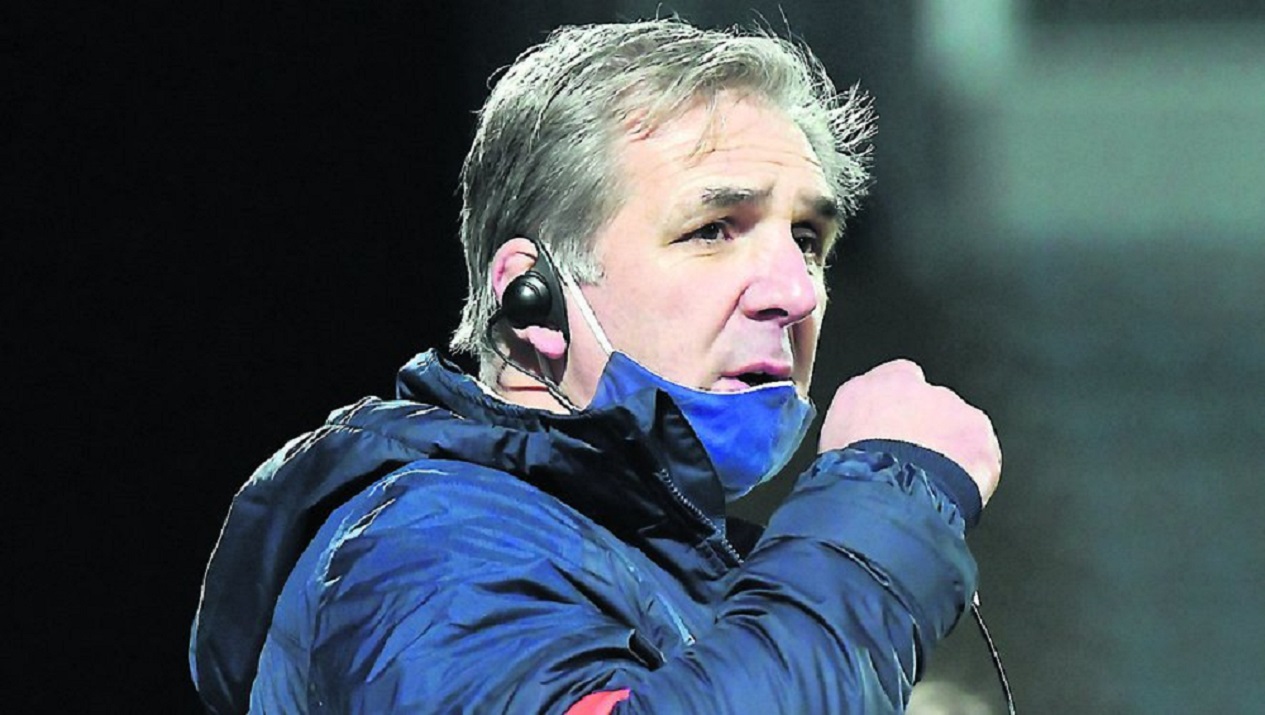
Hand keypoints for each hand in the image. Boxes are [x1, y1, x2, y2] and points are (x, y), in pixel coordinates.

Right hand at [818, 359, 1000, 505]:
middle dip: (925, 429)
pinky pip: (982, 451)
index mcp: (876, 384)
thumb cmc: (852, 471)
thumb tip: (858, 438)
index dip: (895, 410)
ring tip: (933, 483)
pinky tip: (955, 491)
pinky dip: (973, 468)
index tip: (893, 431)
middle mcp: (917, 387)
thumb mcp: (832, 439)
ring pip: (957, 425)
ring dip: (950, 449)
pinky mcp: (979, 433)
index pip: (893, 381)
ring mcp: (952, 407)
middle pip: (928, 403)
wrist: (884, 492)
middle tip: (914, 463)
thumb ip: (854, 424)